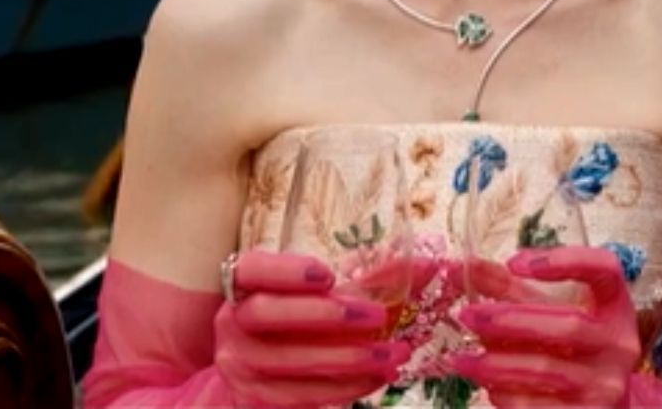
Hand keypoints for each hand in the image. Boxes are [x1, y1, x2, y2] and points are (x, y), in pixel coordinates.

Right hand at [213, 250, 411, 408]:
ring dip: (347, 359)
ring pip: (288, 362)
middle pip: (265, 314)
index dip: (284, 270)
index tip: (327, 274)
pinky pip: (300, 396)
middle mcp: (232, 324)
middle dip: (324, 315)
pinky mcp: (255, 400)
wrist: (258, 377)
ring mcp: (239, 366)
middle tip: (378, 316)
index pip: (250, 269)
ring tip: (393, 354)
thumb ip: (365, 278)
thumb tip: (429, 266)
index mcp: (244, 286)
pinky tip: (377, 378)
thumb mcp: (323, 296)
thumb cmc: (299, 324)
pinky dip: (343, 388)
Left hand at [454, 247, 640, 407]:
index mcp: (616, 307)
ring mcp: (607, 384)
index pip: (605, 269)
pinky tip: (488, 387)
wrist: (603, 407)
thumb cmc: (572, 351)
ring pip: (546, 368)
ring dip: (496, 363)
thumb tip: (466, 267)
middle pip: (568, 325)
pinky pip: (539, 405)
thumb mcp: (553, 314)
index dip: (565, 261)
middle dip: (510, 320)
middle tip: (468, 315)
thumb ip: (512, 290)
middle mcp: (619, 344)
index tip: (515, 262)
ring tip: (463, 358)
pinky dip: (507, 395)